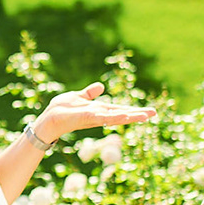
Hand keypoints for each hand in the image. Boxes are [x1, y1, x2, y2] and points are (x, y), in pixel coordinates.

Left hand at [34, 82, 156, 139]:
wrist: (49, 118)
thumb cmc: (62, 109)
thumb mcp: (78, 96)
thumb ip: (89, 93)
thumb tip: (101, 86)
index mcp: (99, 110)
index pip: (120, 109)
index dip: (134, 110)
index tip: (149, 111)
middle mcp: (99, 115)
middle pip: (122, 114)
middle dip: (137, 114)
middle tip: (154, 114)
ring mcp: (94, 117)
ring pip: (115, 117)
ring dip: (129, 116)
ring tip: (144, 116)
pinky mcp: (87, 118)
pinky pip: (102, 117)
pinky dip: (113, 117)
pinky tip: (123, 116)